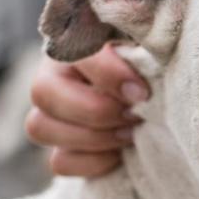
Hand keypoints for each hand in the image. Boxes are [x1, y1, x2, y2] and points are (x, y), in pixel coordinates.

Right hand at [26, 43, 149, 176]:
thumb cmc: (155, 64)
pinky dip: (93, 163)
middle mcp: (53, 75)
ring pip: (40, 128)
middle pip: (42, 92)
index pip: (69, 50)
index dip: (105, 74)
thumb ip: (142, 36)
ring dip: (93, 137)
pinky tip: (120, 154)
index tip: (141, 92)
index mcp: (74, 40)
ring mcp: (51, 114)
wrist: (158, 99)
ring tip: (130, 133)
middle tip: (134, 115)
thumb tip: (140, 50)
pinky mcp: (61, 149)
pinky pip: (59, 162)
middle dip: (95, 111)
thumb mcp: (150, 44)